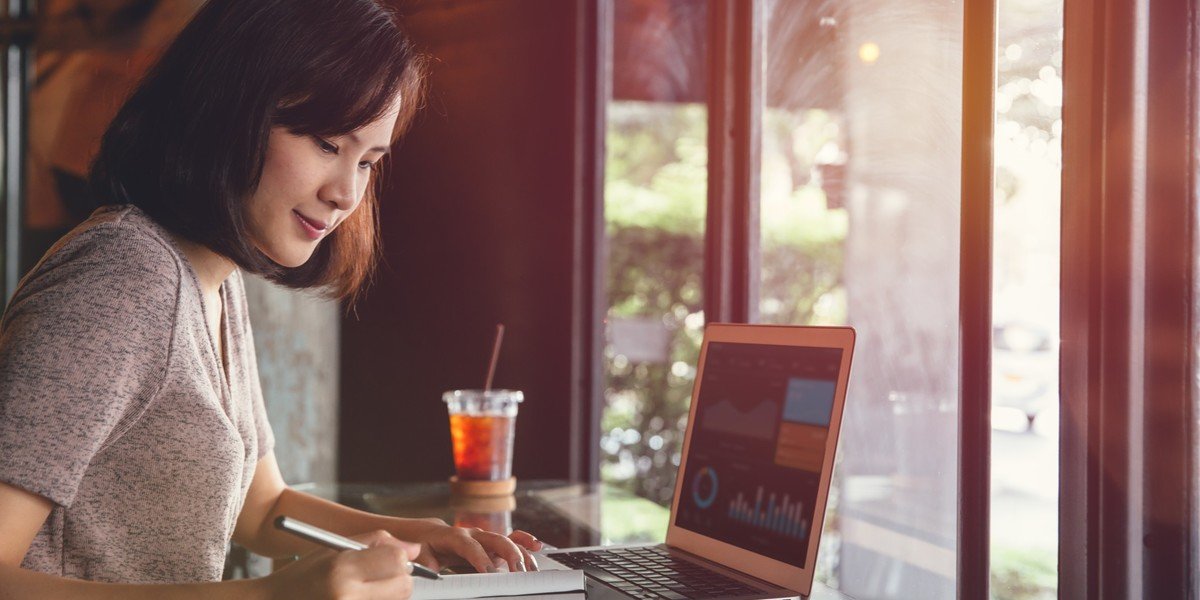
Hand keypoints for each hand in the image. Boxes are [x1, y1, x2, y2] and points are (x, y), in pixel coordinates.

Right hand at [262, 530, 419, 599]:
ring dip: (387, 595)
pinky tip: (356, 599)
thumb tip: (414, 549)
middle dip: (398, 579)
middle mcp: (347, 596)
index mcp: (341, 570)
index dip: (399, 558)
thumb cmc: (302, 578)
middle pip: (404, 586)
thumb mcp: (333, 549)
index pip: (397, 561)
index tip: (391, 559)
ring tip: (361, 590)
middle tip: (379, 577)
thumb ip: (376, 542)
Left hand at [404, 519, 544, 573]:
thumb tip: (429, 567)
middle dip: (509, 556)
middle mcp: (474, 534)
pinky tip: (537, 547)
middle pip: (496, 540)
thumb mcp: (419, 553)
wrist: (429, 533)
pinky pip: (512, 540)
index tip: (489, 573)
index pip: (471, 547)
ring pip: (508, 541)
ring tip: (532, 569)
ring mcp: (485, 538)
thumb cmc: (424, 544)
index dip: (481, 559)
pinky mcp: (491, 544)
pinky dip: (525, 542)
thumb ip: (424, 561)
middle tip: (517, 573)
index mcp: (455, 536)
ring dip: (521, 554)